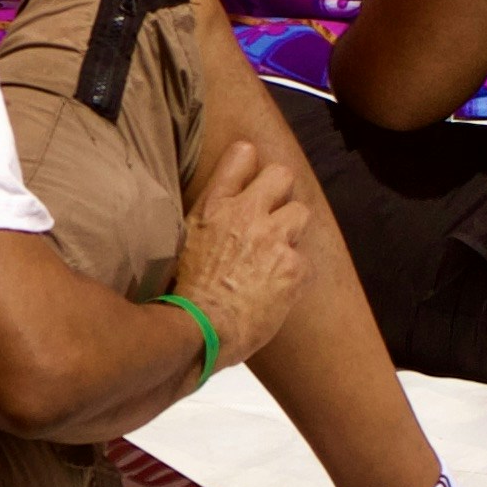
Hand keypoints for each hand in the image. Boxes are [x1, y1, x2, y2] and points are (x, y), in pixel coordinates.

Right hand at [161, 140, 310, 370]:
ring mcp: (273, 238)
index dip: (250, 165)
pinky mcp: (294, 267)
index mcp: (213, 206)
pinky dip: (294, 275)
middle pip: (282, 175)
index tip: (250, 180)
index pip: (243, 155)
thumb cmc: (181, 295)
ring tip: (276, 256)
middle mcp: (245, 214)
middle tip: (272, 217)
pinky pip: (305, 261)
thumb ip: (206, 221)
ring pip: (301, 213)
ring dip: (292, 232)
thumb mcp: (181, 243)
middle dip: (280, 192)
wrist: (199, 331)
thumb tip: (217, 218)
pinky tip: (276, 291)